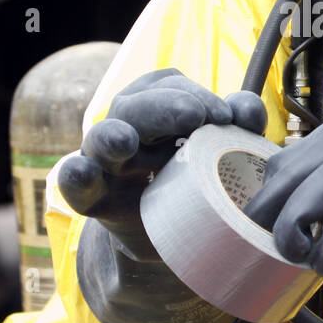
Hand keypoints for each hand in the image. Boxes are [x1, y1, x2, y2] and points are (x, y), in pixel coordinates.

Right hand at [60, 69, 265, 251]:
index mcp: (156, 106)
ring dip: (112, 136)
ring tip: (124, 140)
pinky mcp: (93, 197)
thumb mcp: (218, 149)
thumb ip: (237, 125)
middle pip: (137, 107)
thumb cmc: (194, 178)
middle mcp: (126, 125)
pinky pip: (77, 185)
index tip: (224, 115)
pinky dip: (76, 177)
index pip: (170, 86)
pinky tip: (81, 172)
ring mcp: (105, 160)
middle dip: (164, 106)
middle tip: (195, 116)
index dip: (196, 94)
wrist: (172, 236)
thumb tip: (246, 111)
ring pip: (102, 139)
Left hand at [244, 115, 322, 283]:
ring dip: (294, 238)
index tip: (270, 239)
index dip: (268, 207)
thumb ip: (313, 195)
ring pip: (305, 200)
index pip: (277, 169)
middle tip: (286, 255)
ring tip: (306, 260)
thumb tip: (260, 224)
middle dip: (274, 225)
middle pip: (282, 183)